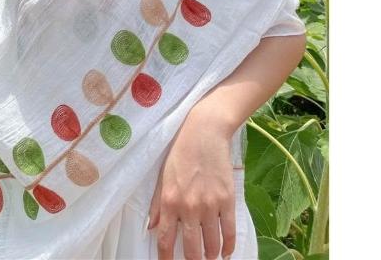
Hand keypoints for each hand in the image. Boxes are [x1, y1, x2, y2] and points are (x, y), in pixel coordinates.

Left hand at [147, 119, 235, 259]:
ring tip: (208, 258)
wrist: (205, 132)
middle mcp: (189, 207)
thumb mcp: (163, 176)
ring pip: (211, 245)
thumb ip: (157, 204)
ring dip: (209, 256)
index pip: (166, 240)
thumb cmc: (180, 152)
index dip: (166, 258)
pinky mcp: (227, 200)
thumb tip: (152, 228)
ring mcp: (210, 205)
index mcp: (170, 200)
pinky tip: (225, 252)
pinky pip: (229, 232)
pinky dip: (228, 246)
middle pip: (192, 249)